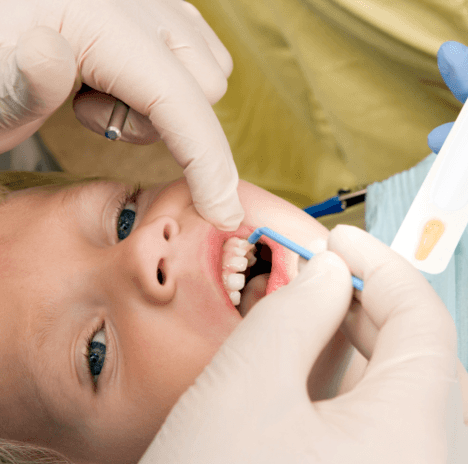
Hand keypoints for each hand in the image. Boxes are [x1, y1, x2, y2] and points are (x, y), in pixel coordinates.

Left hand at [0, 0, 242, 229]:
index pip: (181, 102)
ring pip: (209, 65)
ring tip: (96, 92)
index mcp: (98, 15)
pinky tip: (118, 77)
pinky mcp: (149, 2)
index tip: (222, 216)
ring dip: (170, 100)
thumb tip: (51, 54)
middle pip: (206, 86)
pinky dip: (175, 77)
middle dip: (165, 123)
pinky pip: (198, 44)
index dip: (208, 166)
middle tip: (87, 115)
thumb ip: (22, 83)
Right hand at [116, 225, 467, 463]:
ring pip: (423, 413)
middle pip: (434, 369)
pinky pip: (409, 457)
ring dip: (377, 363)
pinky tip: (324, 398)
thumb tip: (330, 274)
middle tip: (327, 285)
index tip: (341, 242)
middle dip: (382, 316)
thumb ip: (297, 314)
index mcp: (414, 450)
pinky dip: (375, 412)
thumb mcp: (240, 394)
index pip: (427, 325)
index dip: (383, 269)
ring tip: (317, 336)